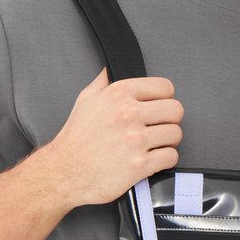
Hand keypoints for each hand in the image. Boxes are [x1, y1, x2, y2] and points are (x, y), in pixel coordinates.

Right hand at [48, 66, 184, 205]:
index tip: (158, 107)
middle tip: (158, 127)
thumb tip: (113, 67)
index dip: (164, 98)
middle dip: (169, 120)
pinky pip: (171, 157)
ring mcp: (136, 140)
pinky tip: (153, 159)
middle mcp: (129, 113)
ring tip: (153, 144)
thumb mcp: (86, 100)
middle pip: (176, 110)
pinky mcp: (140, 164)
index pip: (165, 87)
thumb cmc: (76, 138)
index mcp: (119, 93)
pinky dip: (165, 160)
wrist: (64, 172)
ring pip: (176, 134)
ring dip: (168, 141)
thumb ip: (104, 81)